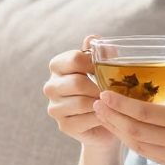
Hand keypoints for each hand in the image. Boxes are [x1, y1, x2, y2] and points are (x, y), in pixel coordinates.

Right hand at [43, 34, 118, 150]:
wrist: (103, 120)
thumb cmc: (100, 88)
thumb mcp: (99, 68)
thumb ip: (96, 52)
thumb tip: (93, 39)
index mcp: (57, 66)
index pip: (74, 59)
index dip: (94, 63)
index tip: (107, 68)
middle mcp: (51, 86)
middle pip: (77, 82)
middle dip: (99, 87)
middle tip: (114, 89)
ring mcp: (55, 108)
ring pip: (82, 102)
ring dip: (101, 102)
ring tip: (112, 101)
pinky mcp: (64, 125)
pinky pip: (87, 118)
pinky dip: (101, 116)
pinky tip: (107, 114)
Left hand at [91, 64, 164, 164]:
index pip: (145, 113)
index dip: (120, 105)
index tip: (104, 94)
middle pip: (135, 130)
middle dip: (112, 117)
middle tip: (96, 103)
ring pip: (139, 145)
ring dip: (119, 131)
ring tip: (104, 117)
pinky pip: (150, 156)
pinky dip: (134, 143)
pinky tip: (126, 132)